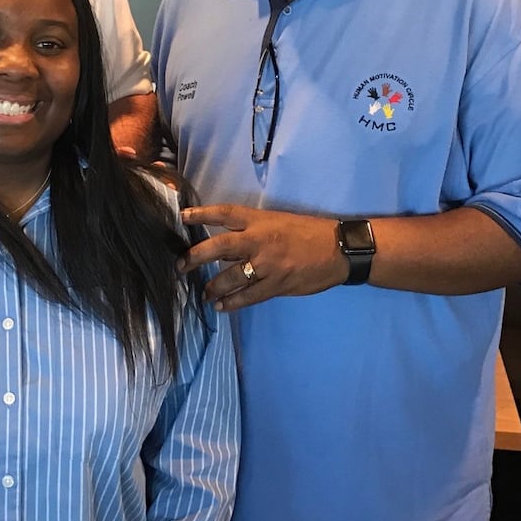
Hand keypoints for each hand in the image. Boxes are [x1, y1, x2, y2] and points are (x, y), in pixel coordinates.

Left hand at [180, 204, 346, 310]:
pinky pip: (249, 296)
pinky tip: (220, 306)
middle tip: (181, 265)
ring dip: (212, 286)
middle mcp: (260, 240)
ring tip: (203, 293)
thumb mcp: (278, 221)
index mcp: (260, 220)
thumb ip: (253, 229)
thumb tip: (226, 242)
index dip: (201, 214)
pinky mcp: (277, 284)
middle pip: (219, 246)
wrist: (339, 249)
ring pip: (231, 276)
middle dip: (196, 256)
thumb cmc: (309, 232)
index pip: (224, 213)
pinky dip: (232, 302)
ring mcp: (268, 264)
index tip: (182, 217)